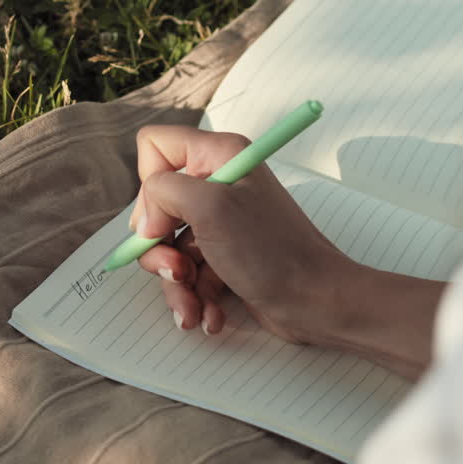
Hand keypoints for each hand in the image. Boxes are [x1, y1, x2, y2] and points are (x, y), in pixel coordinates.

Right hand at [129, 125, 349, 342]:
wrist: (317, 302)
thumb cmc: (272, 252)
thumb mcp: (211, 207)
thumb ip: (163, 191)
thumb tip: (146, 217)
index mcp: (219, 155)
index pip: (155, 148)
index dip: (150, 187)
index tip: (165, 222)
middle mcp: (219, 183)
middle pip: (157, 206)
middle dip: (159, 248)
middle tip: (178, 271)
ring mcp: (222, 222)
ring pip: (169, 248)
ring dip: (176, 285)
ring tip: (194, 309)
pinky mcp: (226, 256)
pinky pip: (189, 273)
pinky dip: (195, 297)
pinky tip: (210, 315)